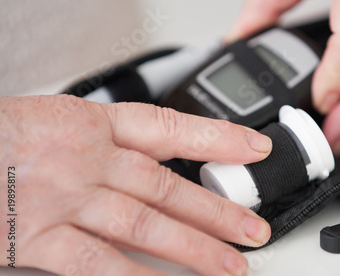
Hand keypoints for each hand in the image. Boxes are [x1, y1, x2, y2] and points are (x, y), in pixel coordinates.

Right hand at [0, 95, 271, 275]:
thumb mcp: (52, 123)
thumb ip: (101, 143)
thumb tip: (147, 163)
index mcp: (90, 124)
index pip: (171, 127)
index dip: (218, 136)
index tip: (255, 146)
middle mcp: (86, 159)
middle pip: (168, 185)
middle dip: (216, 210)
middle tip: (253, 228)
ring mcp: (65, 198)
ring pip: (147, 223)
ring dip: (194, 248)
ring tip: (230, 266)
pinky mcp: (38, 237)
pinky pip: (99, 262)